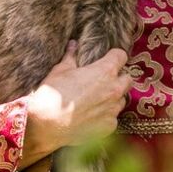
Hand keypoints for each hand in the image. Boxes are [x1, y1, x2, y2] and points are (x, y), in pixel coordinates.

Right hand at [20, 41, 132, 165]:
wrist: (45, 126)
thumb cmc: (51, 95)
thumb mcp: (59, 71)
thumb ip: (71, 57)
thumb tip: (73, 45)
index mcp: (105, 71)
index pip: (121, 56)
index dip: (114, 56)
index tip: (109, 59)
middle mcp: (114, 89)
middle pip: (127, 79)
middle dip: (119, 78)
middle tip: (104, 81)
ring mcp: (113, 108)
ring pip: (121, 99)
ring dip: (113, 98)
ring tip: (96, 101)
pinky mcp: (109, 125)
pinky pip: (112, 118)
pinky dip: (105, 116)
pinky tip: (91, 117)